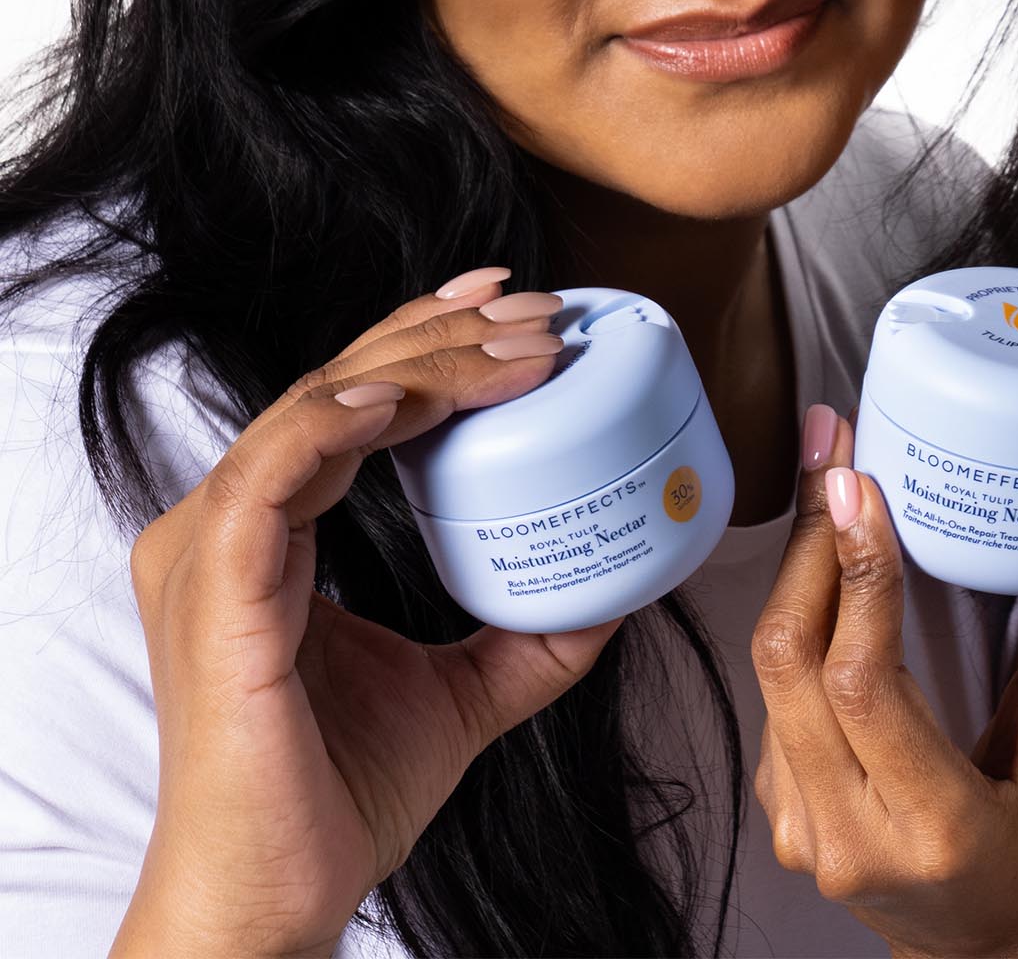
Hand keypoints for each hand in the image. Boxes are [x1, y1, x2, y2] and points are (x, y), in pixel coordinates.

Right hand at [112, 267, 626, 958]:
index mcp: (268, 533)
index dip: (424, 337)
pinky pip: (268, 475)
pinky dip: (332, 424)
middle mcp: (229, 526)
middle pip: (340, 384)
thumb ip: (531, 635)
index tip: (514, 306)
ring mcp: (210, 554)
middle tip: (541, 311)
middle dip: (446, 334)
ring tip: (521, 347)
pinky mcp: (213, 593)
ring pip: (317, 407)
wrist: (278, 900)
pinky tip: (403, 401)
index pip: (346, 397)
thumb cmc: (339, 797)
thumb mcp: (464, 689)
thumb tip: (619, 590)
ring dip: (424, 365)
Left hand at [750, 405, 1017, 958]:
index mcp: (937, 824)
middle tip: (832, 451)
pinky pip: (772, 700)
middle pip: (790, 664)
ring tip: (825, 483)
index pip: (864, 681)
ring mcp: (806, 836)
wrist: (1008, 945)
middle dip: (808, 543)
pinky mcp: (785, 818)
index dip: (855, 570)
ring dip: (796, 571)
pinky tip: (824, 564)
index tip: (857, 483)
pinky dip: (797, 620)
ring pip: (769, 675)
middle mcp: (853, 841)